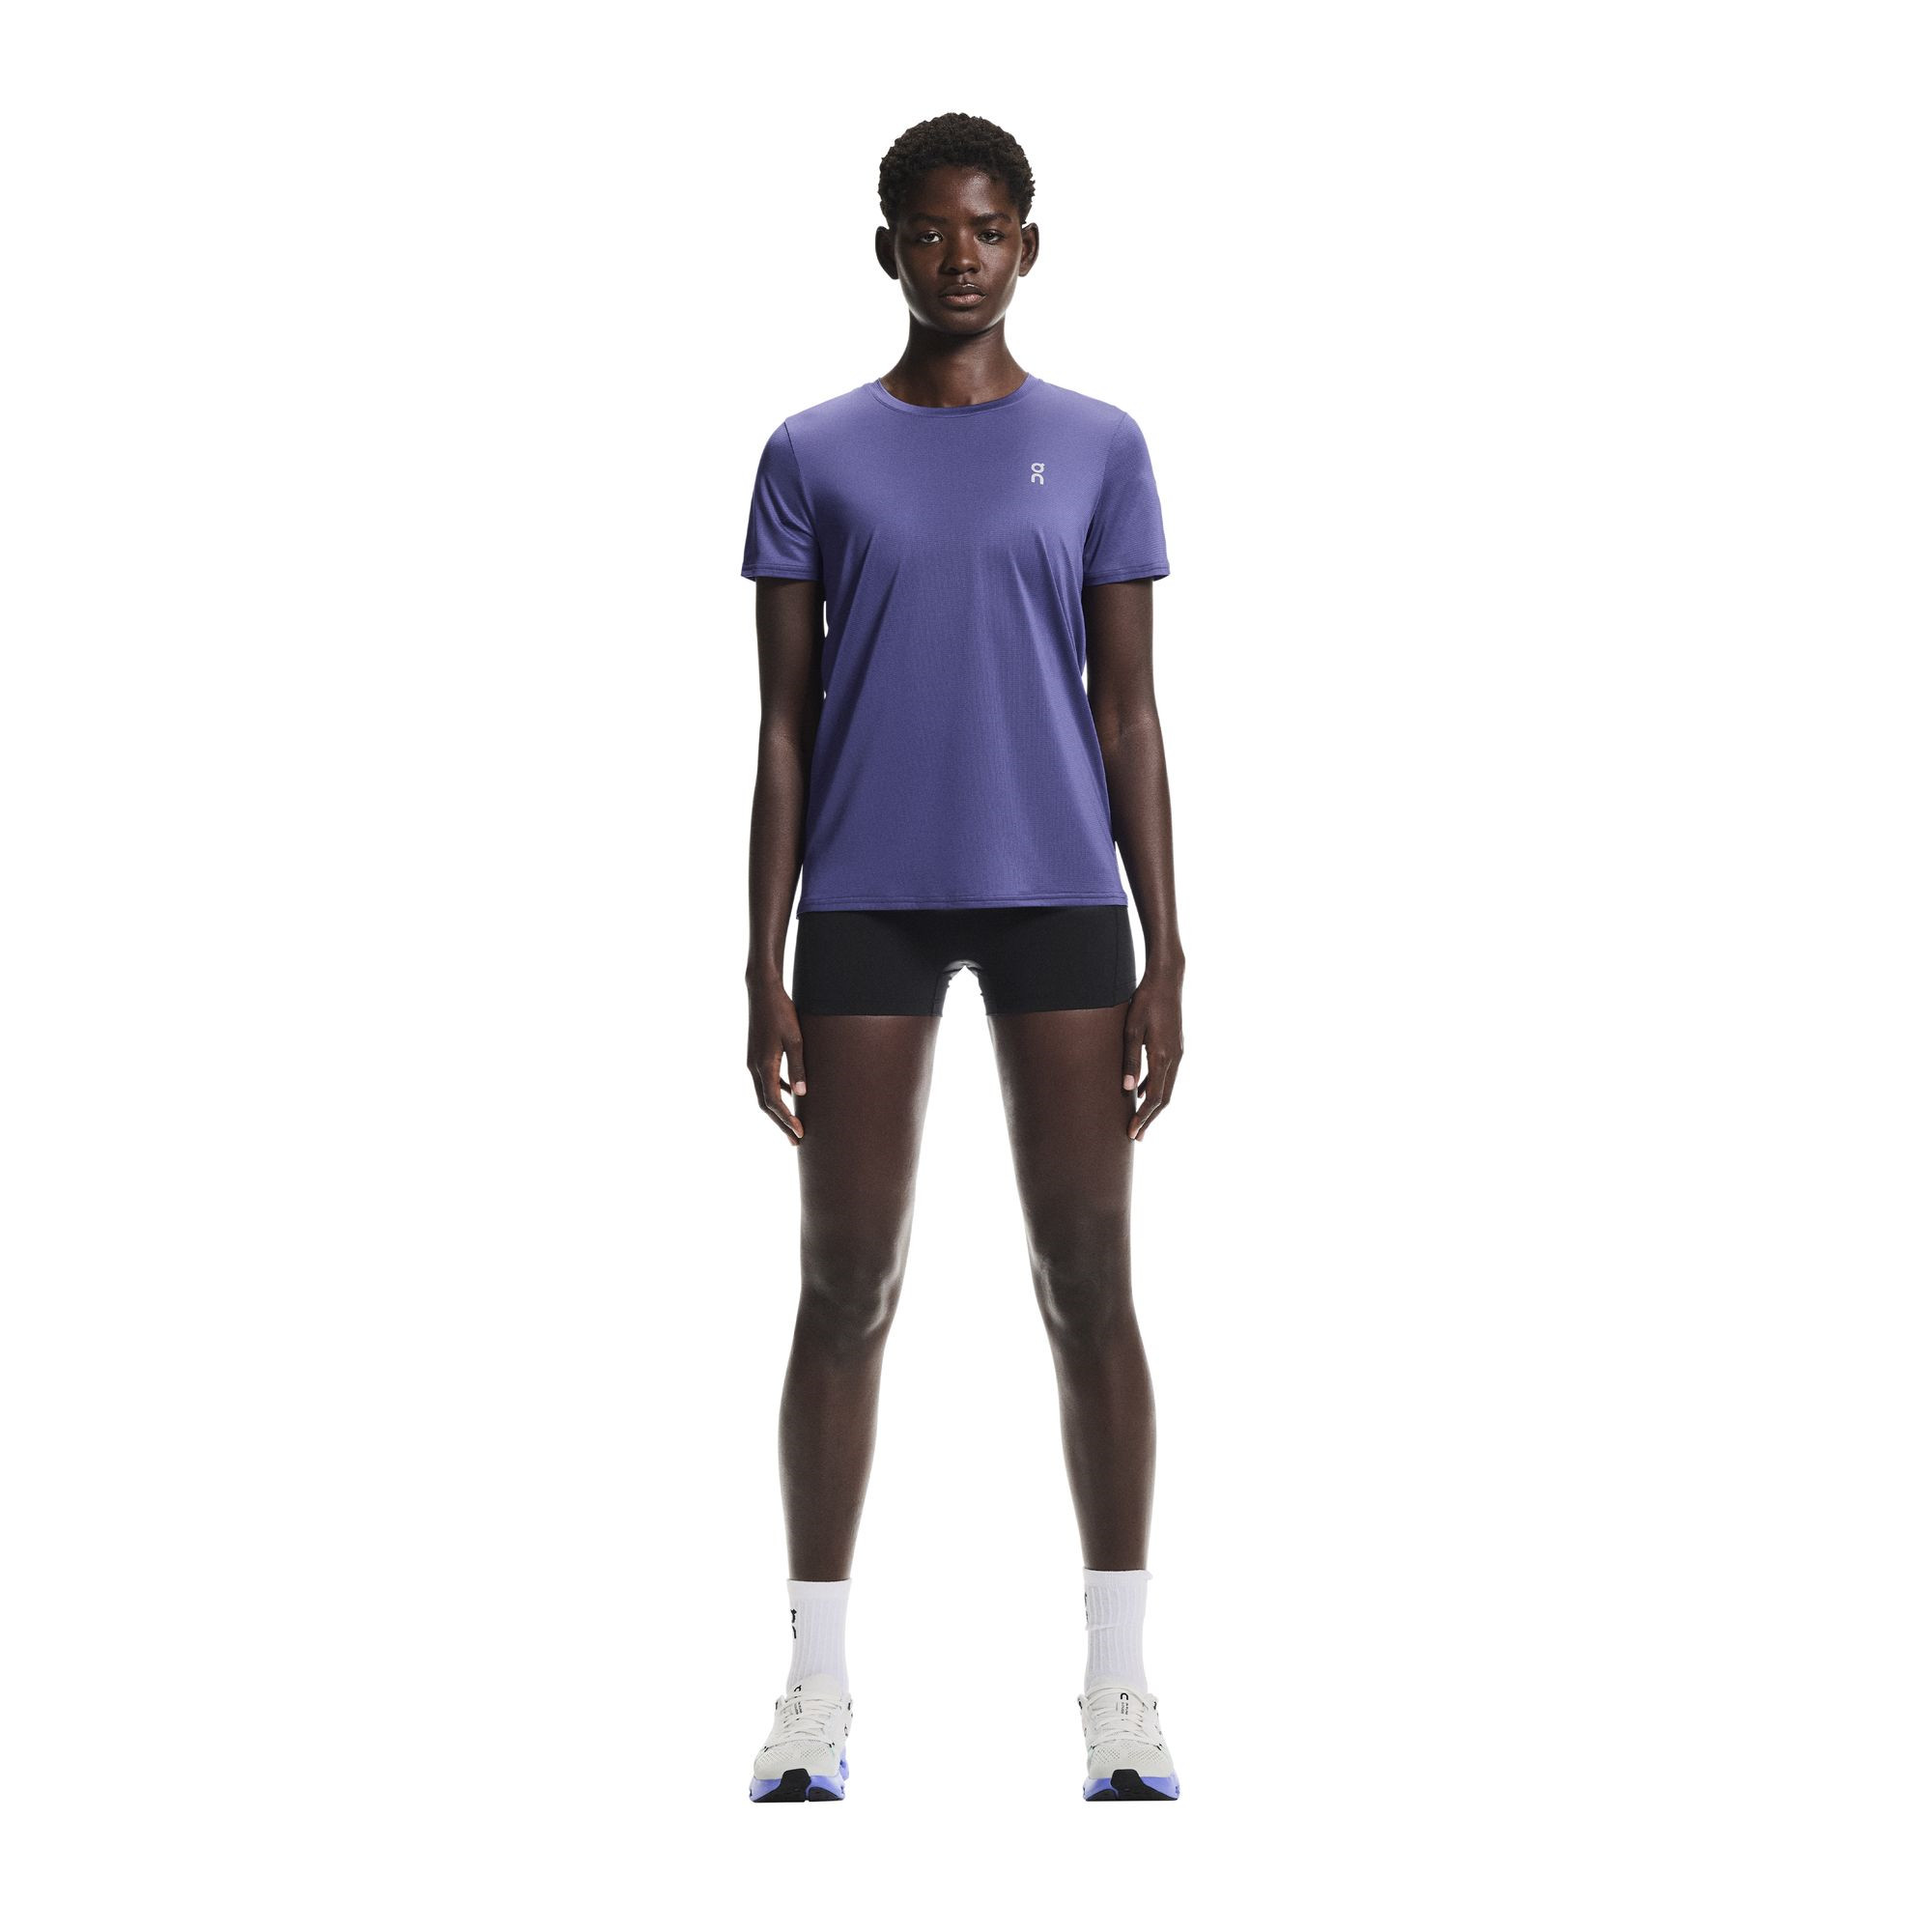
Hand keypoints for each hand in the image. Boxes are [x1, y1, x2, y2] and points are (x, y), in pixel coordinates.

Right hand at [747, 978, 806, 1143]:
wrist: (762, 992)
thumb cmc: (782, 1013)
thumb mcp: (796, 1039)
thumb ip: (798, 1067)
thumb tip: (801, 1094)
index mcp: (763, 1065)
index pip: (774, 1102)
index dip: (786, 1120)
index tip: (799, 1134)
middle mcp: (754, 1067)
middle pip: (766, 1104)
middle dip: (781, 1123)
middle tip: (795, 1141)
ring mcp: (753, 1062)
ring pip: (764, 1095)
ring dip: (777, 1111)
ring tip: (793, 1125)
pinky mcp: (756, 1056)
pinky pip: (765, 1082)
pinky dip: (776, 1094)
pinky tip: (790, 1096)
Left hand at [1122, 969, 1183, 1139]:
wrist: (1167, 979)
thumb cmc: (1145, 1001)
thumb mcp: (1131, 1030)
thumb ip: (1129, 1060)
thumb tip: (1127, 1089)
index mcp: (1163, 1056)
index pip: (1156, 1097)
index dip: (1144, 1117)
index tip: (1132, 1133)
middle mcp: (1175, 1058)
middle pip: (1164, 1098)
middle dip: (1150, 1119)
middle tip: (1135, 1136)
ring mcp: (1177, 1052)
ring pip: (1167, 1087)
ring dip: (1153, 1106)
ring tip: (1139, 1120)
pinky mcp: (1175, 1046)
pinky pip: (1166, 1074)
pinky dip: (1155, 1088)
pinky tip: (1141, 1092)